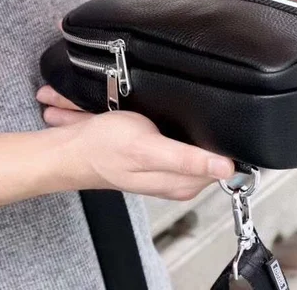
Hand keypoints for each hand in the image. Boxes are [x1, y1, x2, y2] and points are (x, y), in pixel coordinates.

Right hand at [37, 86, 234, 200]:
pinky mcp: (157, 154)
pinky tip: (162, 118)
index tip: (221, 119)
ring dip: (186, 122)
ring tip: (167, 113)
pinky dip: (172, 124)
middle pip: (209, 150)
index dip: (225, 140)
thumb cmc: (104, 150)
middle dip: (203, 126)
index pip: (223, 164)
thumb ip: (187, 159)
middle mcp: (178, 178)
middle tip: (183, 112)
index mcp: (182, 183)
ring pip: (193, 141)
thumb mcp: (148, 149)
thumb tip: (226, 168)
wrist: (70, 149)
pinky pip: (178, 138)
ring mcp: (168, 166)